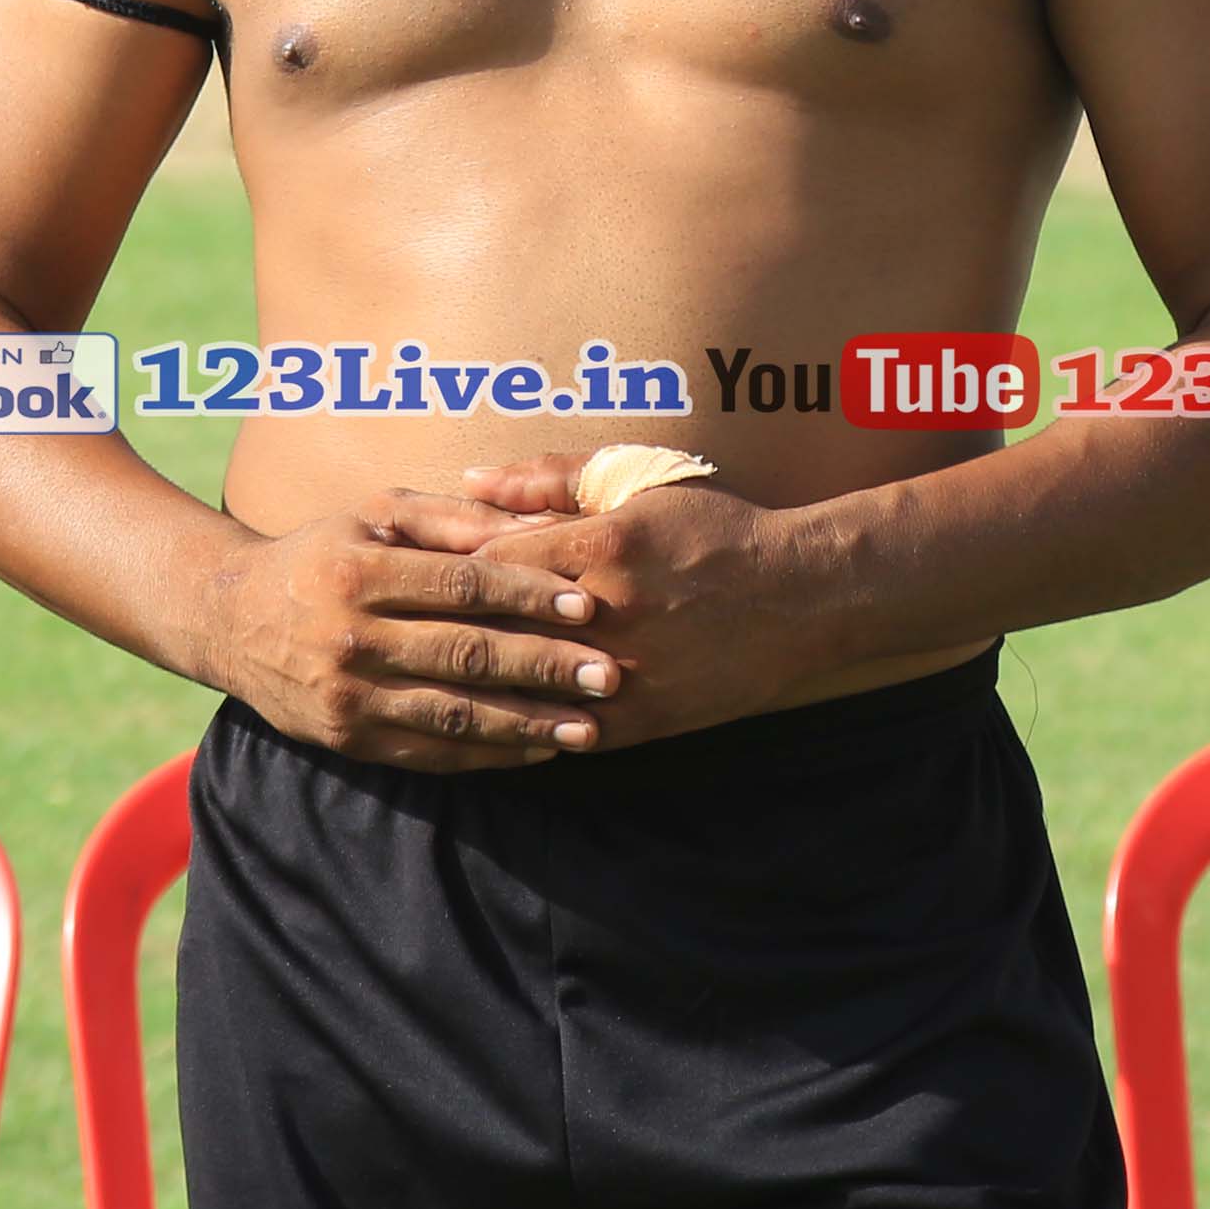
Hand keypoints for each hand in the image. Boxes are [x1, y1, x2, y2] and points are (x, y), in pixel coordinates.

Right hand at [181, 502, 628, 770]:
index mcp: (358, 571)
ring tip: (588, 726)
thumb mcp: (374, 514)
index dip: (527, 595)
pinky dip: (488, 754)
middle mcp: (349, 637)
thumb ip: (451, 517)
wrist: (230, 619)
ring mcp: (346, 696)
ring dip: (527, 723)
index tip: (586, 605)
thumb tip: (534, 525)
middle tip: (608, 673)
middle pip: (464, 654)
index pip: (460, 585)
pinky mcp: (346, 740)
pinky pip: (429, 753)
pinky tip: (536, 748)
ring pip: (452, 715)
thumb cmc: (323, 553)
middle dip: (544, 666)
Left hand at [450, 464, 850, 745]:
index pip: (486, 560)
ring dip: (476, 682)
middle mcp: (609, 613)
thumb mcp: (641, 481)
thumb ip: (551, 478)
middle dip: (446, 626)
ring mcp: (624, 673)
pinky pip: (559, 730)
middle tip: (408, 627)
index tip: (422, 570)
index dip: (445, 566)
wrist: (801, 597)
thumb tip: (470, 479)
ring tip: (434, 676)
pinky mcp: (641, 720)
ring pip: (519, 687)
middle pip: (493, 626)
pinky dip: (522, 723)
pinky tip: (492, 717)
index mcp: (603, 546)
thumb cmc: (716, 527)